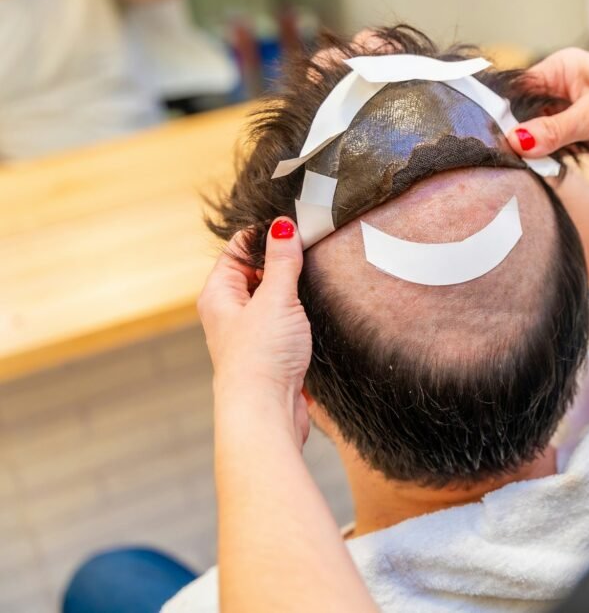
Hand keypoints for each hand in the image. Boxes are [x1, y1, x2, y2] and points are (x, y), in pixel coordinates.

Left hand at [197, 218, 311, 446]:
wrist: (266, 414)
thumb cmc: (261, 359)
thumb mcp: (275, 299)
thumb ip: (282, 261)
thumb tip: (282, 225)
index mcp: (219, 294)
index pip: (238, 249)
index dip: (265, 235)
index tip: (295, 225)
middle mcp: (230, 313)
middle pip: (257, 273)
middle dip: (284, 262)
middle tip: (313, 250)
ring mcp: (251, 335)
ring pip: (274, 299)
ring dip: (295, 291)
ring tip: (318, 281)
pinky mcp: (272, 354)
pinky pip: (287, 323)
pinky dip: (302, 316)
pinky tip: (319, 314)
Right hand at [509, 48, 588, 162]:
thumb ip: (552, 131)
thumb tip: (515, 141)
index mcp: (560, 71)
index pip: (517, 91)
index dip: (501, 112)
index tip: (488, 136)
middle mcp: (563, 94)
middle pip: (524, 117)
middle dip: (516, 137)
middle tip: (502, 157)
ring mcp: (574, 119)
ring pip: (539, 139)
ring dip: (533, 154)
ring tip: (519, 167)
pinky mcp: (587, 142)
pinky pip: (558, 155)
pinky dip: (550, 164)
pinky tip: (541, 172)